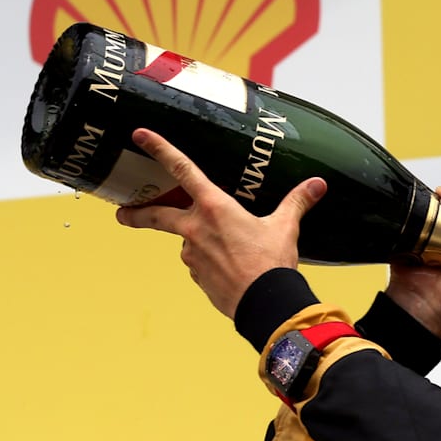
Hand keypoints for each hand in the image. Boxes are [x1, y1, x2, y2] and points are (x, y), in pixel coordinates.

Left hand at [113, 128, 326, 318]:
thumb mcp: (285, 227)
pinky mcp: (197, 277)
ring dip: (200, 244)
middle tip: (123, 214)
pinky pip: (199, 266)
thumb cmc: (272, 263)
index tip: (139, 135)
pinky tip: (231, 269)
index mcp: (214, 207)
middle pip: (156, 215)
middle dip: (136, 214)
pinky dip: (210, 265)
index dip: (160, 149)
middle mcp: (195, 229)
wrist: (266, 305)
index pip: (181, 169)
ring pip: (188, 243)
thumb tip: (318, 184)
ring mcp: (192, 256)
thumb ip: (297, 202)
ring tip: (232, 253)